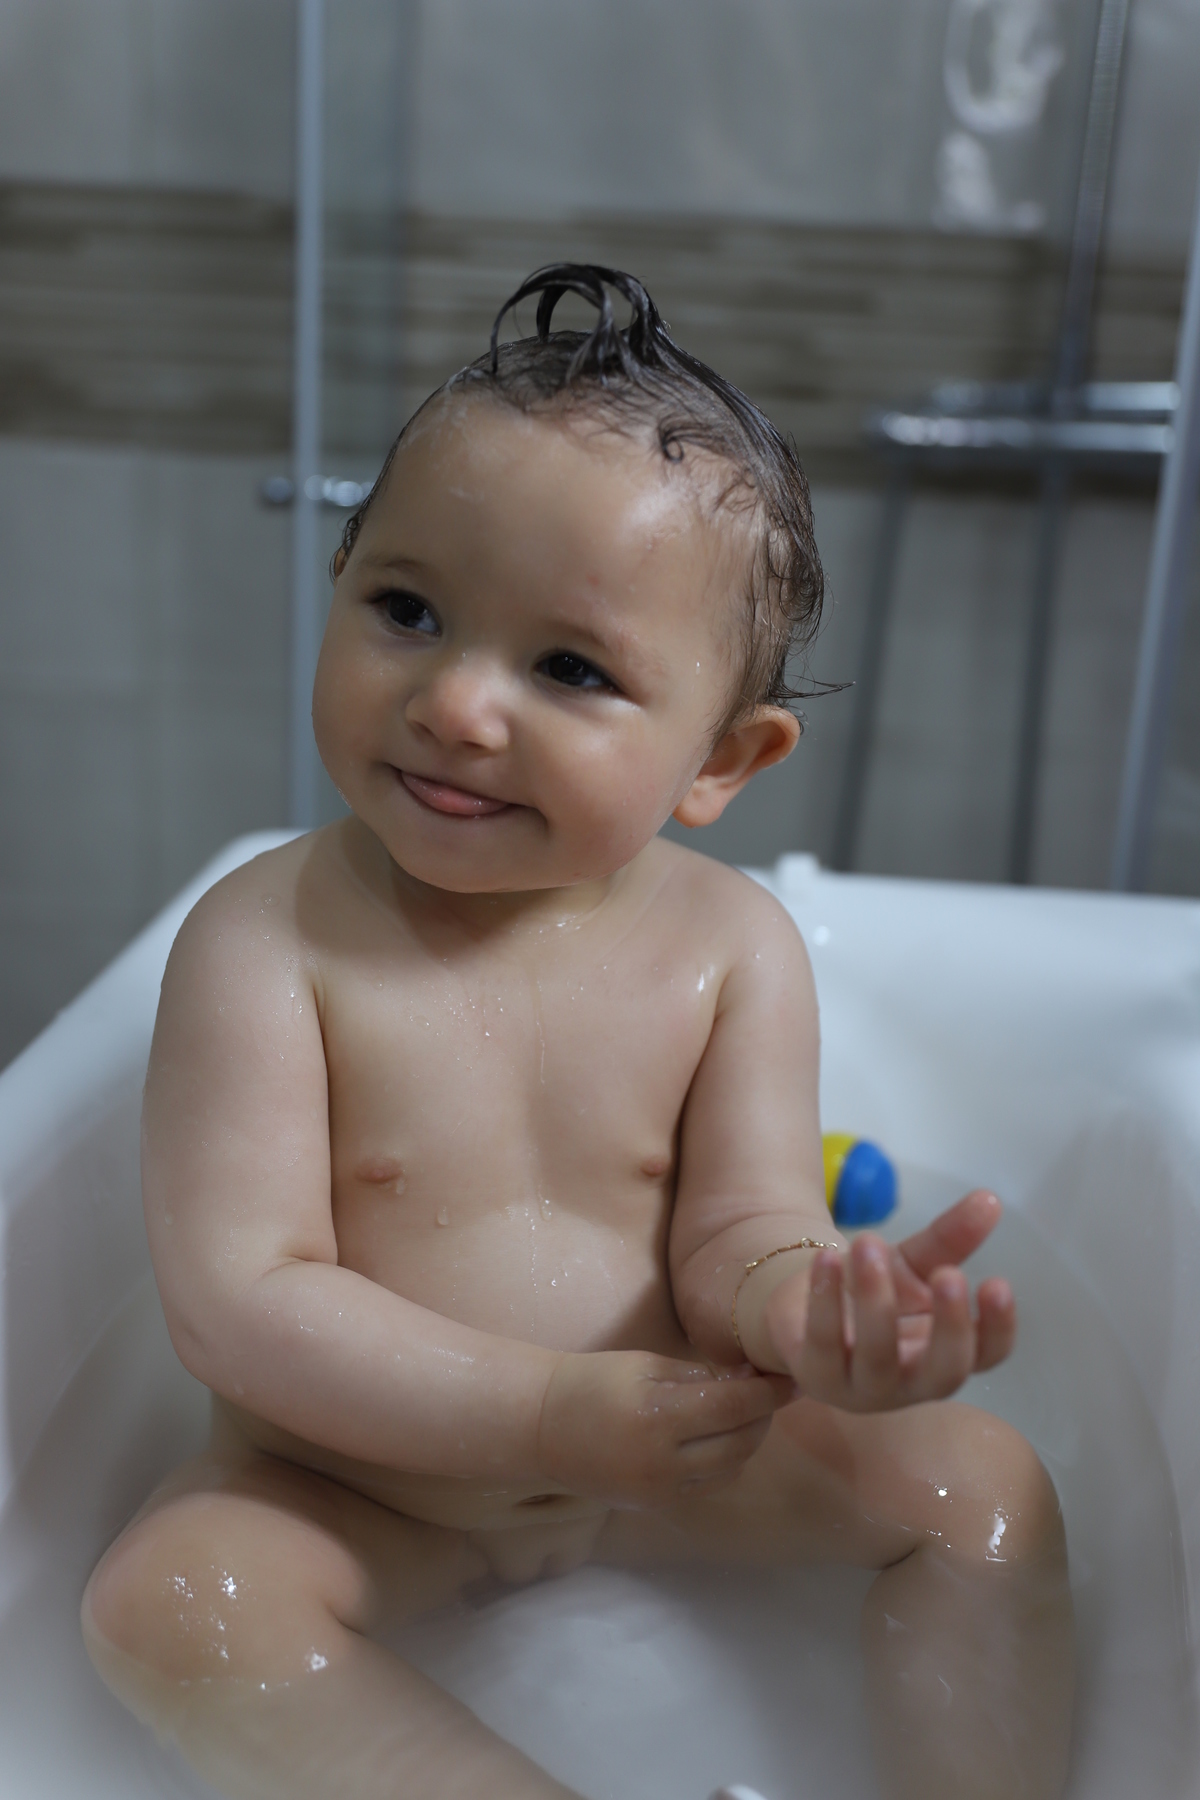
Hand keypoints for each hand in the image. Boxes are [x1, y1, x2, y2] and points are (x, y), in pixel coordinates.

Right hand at [537, 1349, 785, 1508]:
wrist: (542, 1427)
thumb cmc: (593, 1382)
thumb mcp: (646, 1365)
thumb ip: (700, 1375)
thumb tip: (749, 1379)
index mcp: (658, 1414)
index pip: (734, 1405)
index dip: (769, 1392)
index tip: (791, 1376)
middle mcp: (663, 1460)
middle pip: (741, 1441)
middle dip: (764, 1415)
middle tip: (769, 1390)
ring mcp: (660, 1489)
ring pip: (731, 1467)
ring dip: (747, 1439)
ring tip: (743, 1411)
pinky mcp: (657, 1505)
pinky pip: (709, 1484)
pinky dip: (724, 1460)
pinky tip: (716, 1437)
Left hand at [764, 1189, 1014, 1411]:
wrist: (805, 1308)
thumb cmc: (875, 1292)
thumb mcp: (913, 1264)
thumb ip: (950, 1238)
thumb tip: (989, 1199)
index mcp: (945, 1356)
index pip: (986, 1355)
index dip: (998, 1327)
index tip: (997, 1282)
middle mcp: (911, 1383)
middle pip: (944, 1372)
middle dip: (949, 1326)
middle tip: (949, 1273)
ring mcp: (863, 1387)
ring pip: (878, 1356)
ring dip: (876, 1299)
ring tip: (871, 1241)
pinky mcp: (817, 1376)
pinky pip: (823, 1342)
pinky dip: (825, 1298)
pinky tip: (827, 1258)